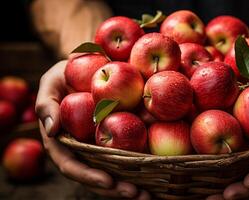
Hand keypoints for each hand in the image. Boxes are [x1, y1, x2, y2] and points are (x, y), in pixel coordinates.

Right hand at [35, 61, 149, 198]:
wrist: (88, 66)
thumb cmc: (65, 75)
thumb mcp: (51, 83)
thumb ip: (46, 104)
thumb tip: (51, 130)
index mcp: (63, 141)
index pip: (71, 165)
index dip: (87, 175)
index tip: (107, 181)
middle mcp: (83, 148)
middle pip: (97, 175)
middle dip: (115, 189)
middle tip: (137, 195)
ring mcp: (101, 145)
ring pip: (115, 171)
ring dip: (132, 185)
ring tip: (151, 194)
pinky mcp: (118, 137)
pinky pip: (129, 153)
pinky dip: (142, 166)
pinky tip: (159, 173)